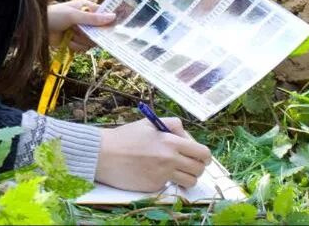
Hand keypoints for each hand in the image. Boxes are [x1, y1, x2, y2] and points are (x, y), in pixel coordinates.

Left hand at [47, 0, 115, 51]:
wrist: (38, 28)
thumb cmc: (55, 15)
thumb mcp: (74, 15)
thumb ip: (93, 18)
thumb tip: (113, 17)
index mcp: (87, 8)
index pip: (104, 15)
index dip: (108, 22)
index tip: (112, 29)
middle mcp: (86, 20)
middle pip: (99, 31)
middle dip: (90, 34)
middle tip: (80, 31)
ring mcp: (81, 32)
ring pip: (91, 41)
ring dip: (80, 40)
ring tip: (70, 34)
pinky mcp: (75, 42)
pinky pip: (83, 48)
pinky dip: (75, 46)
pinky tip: (67, 40)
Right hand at [95, 117, 211, 191]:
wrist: (103, 154)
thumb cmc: (125, 137)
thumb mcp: (150, 123)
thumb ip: (172, 125)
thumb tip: (186, 136)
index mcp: (170, 142)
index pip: (202, 152)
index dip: (204, 156)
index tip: (200, 156)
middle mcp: (169, 159)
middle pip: (199, 169)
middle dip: (198, 166)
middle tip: (189, 164)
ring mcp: (162, 175)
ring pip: (190, 181)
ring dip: (187, 177)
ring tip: (176, 171)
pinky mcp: (153, 186)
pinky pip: (169, 185)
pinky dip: (166, 181)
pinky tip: (155, 172)